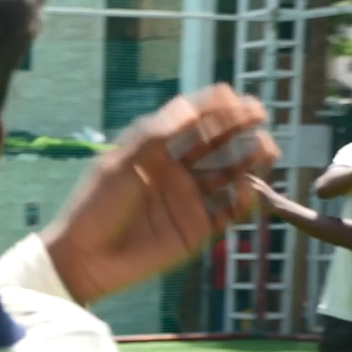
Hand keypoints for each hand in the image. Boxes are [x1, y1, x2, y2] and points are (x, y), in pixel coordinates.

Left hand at [41, 84, 276, 304]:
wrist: (86, 257)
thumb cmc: (95, 205)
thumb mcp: (121, 164)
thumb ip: (156, 136)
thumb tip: (192, 106)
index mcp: (154, 152)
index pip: (189, 122)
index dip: (212, 107)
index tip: (233, 94)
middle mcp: (175, 171)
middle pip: (215, 143)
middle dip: (238, 126)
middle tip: (260, 113)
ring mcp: (187, 199)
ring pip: (228, 173)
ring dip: (249, 159)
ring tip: (266, 147)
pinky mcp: (197, 227)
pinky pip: (228, 210)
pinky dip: (243, 198)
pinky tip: (248, 187)